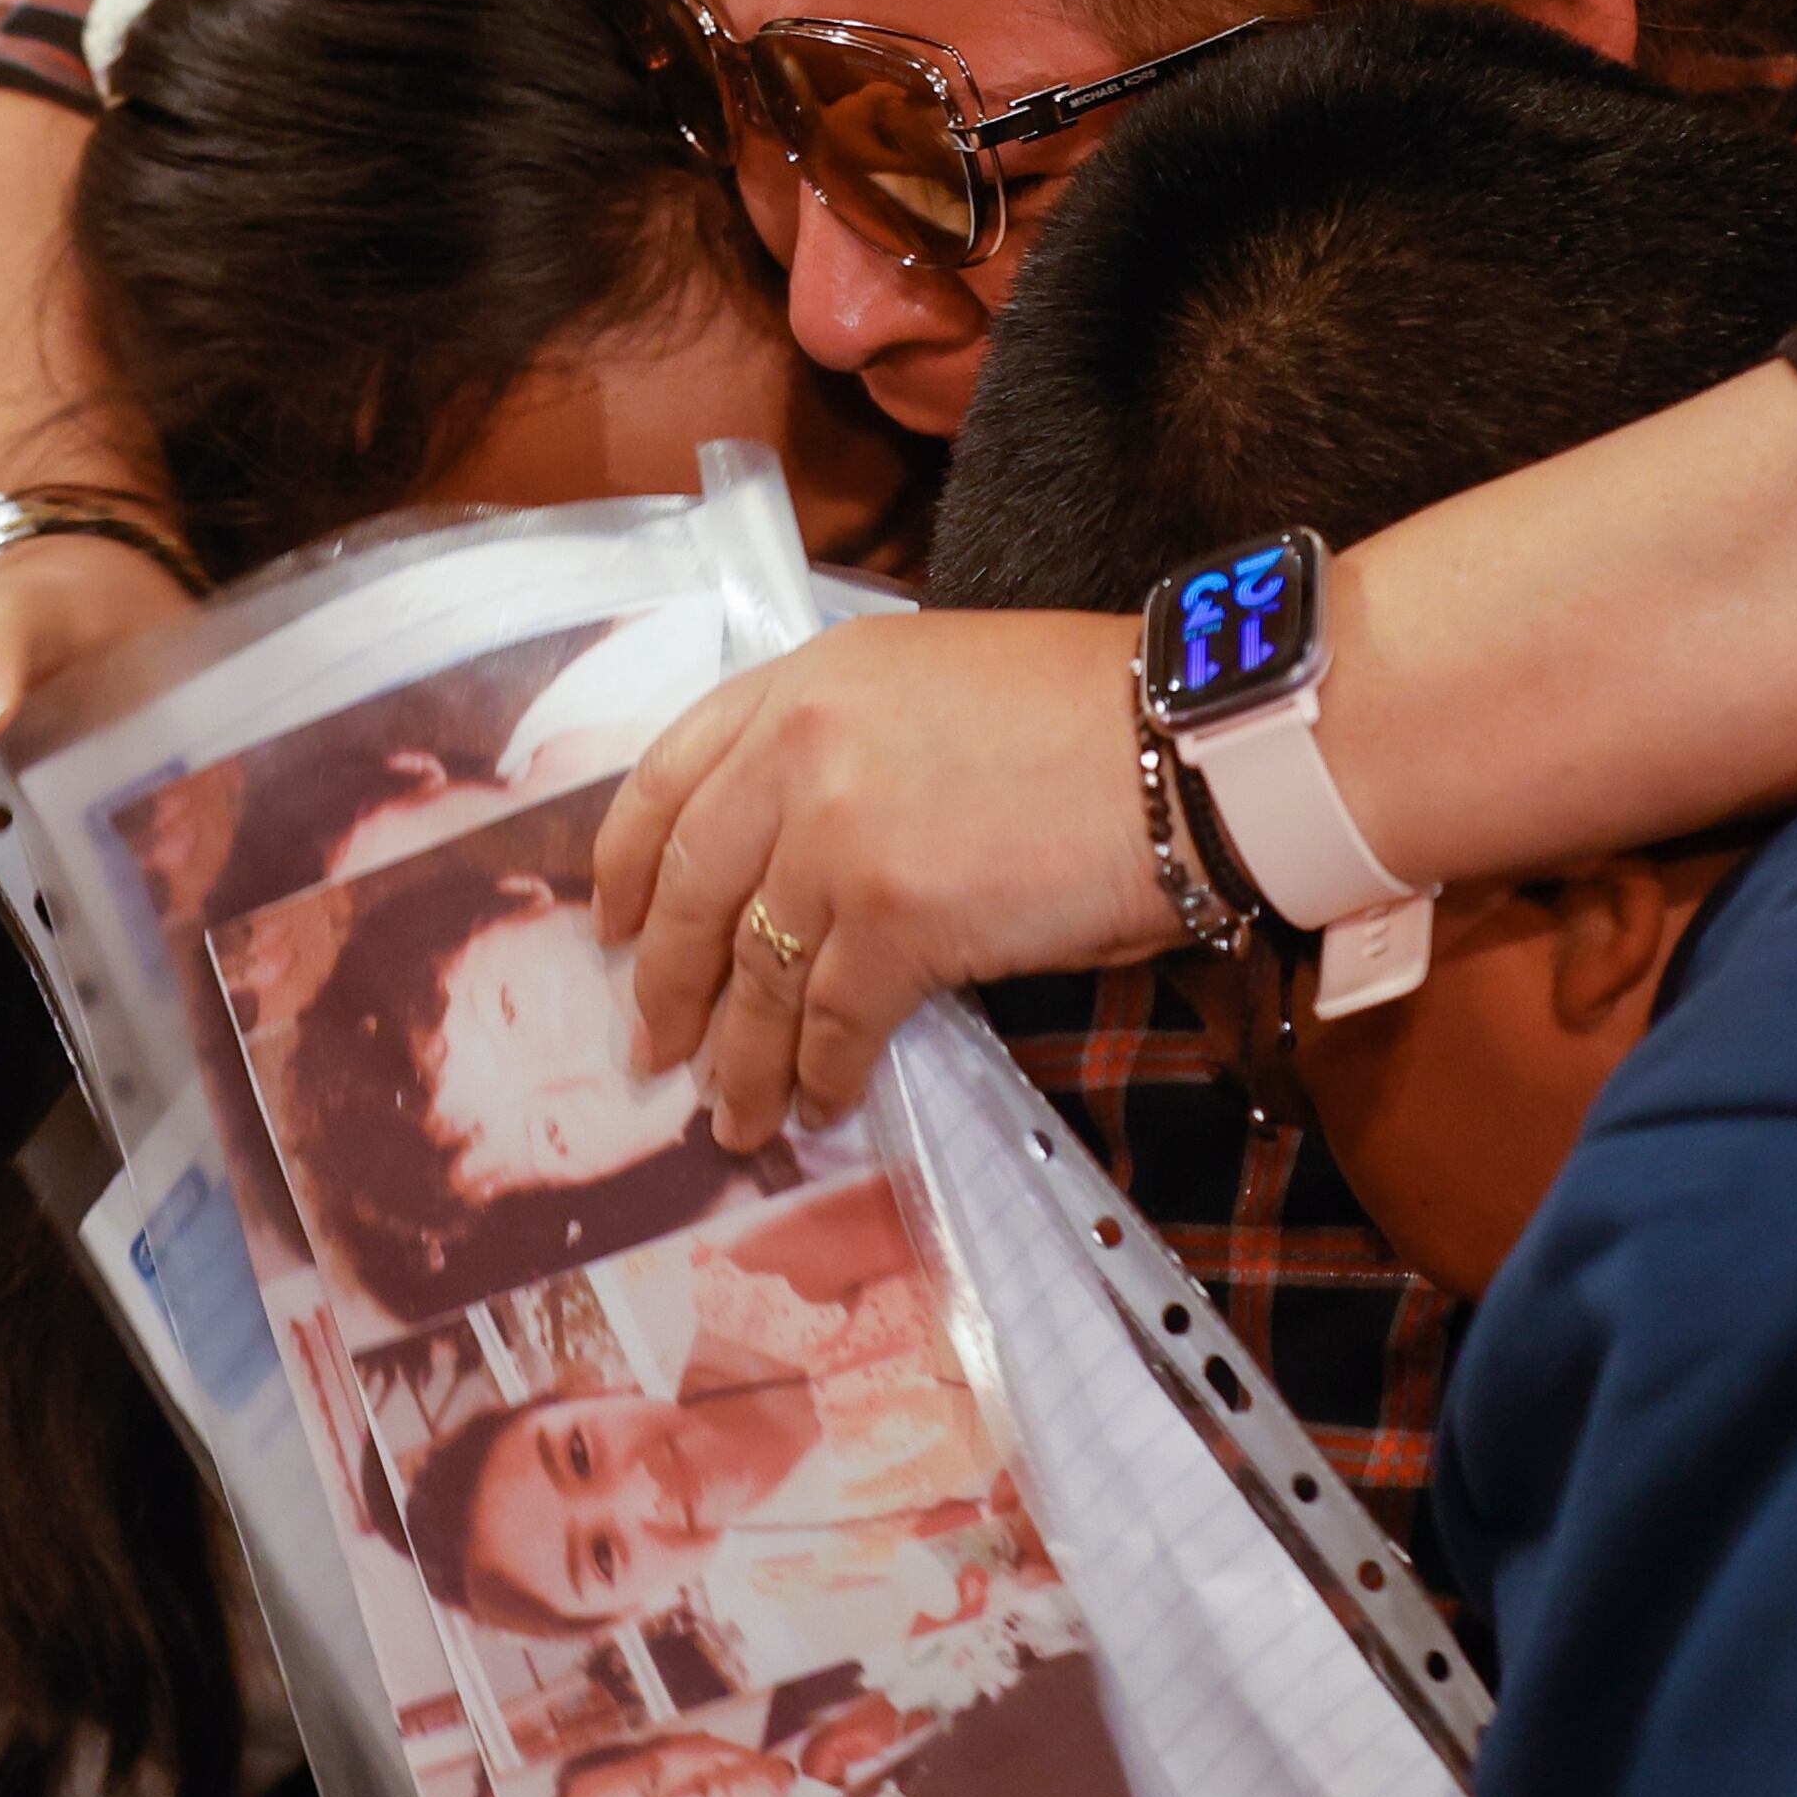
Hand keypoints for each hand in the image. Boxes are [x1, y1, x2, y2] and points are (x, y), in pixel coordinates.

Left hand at [595, 610, 1178, 1149]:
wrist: (1188, 744)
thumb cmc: (1092, 714)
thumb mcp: (932, 684)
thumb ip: (848, 745)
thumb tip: (802, 858)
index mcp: (806, 680)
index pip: (671, 776)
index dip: (626, 864)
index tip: (608, 924)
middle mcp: (800, 749)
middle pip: (691, 887)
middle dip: (665, 982)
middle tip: (652, 1047)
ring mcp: (838, 835)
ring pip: (755, 973)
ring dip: (738, 1059)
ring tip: (731, 1116)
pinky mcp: (895, 918)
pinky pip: (832, 1021)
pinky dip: (819, 1076)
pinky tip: (818, 1106)